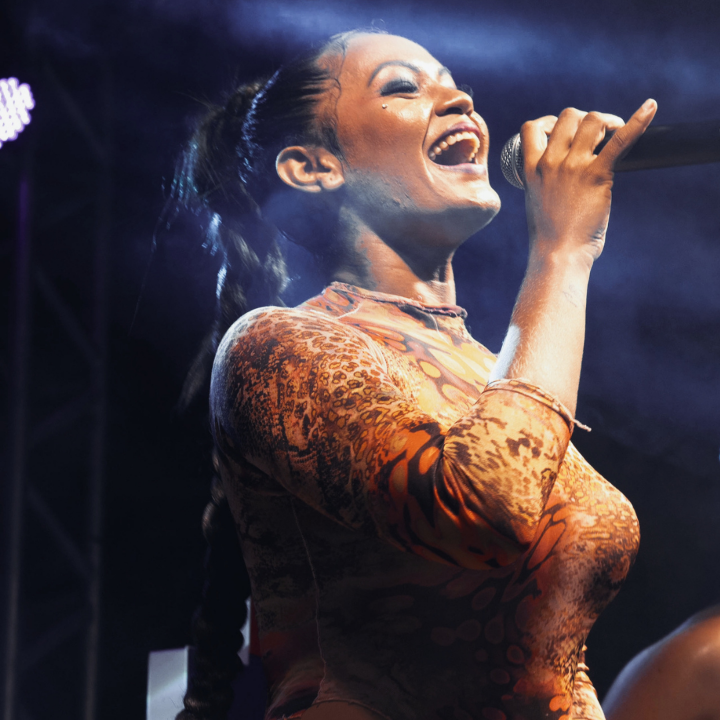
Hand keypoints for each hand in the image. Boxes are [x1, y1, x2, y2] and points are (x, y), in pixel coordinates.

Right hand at [520, 99, 656, 265]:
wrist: (558, 255)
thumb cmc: (550, 239)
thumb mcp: (537, 203)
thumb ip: (547, 184)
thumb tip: (565, 178)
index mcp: (530, 170)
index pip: (532, 128)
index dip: (549, 122)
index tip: (563, 132)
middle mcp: (550, 163)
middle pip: (568, 117)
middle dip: (585, 120)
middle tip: (599, 136)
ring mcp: (572, 168)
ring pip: (591, 120)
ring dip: (606, 122)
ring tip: (615, 134)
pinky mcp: (596, 175)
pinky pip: (620, 140)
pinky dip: (638, 121)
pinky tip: (651, 107)